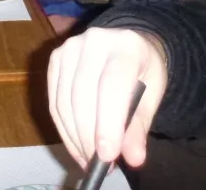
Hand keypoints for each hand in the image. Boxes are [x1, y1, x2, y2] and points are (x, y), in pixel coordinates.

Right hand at [48, 28, 168, 169]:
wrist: (127, 44)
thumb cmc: (143, 72)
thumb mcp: (152, 97)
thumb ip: (139, 126)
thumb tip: (132, 158)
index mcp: (127, 45)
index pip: (112, 85)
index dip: (108, 123)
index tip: (107, 156)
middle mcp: (95, 40)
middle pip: (83, 95)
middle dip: (88, 136)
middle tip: (99, 165)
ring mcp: (70, 47)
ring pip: (64, 100)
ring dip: (74, 137)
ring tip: (88, 159)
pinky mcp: (55, 58)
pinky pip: (54, 100)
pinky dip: (63, 128)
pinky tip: (75, 145)